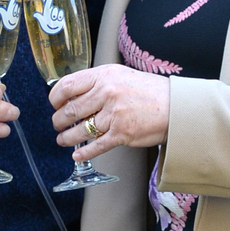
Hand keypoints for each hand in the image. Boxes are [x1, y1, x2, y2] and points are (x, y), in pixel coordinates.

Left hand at [49, 65, 169, 162]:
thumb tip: (72, 94)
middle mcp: (107, 94)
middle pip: (70, 110)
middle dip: (59, 121)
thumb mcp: (120, 76)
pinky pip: (96, 146)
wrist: (175, 107)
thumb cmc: (148, 91)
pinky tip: (77, 155)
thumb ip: (97, 82)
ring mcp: (114, 115)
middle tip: (58, 124)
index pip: (67, 86)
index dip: (55, 98)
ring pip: (80, 130)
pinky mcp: (121, 134)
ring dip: (67, 137)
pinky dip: (83, 153)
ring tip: (63, 139)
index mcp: (104, 76)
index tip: (55, 104)